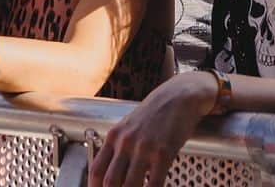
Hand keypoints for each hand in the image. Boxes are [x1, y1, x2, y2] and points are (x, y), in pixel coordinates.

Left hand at [89, 71, 216, 186]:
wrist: (178, 96)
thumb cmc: (154, 113)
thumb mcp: (130, 126)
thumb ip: (119, 148)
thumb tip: (112, 176)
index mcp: (114, 136)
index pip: (96, 170)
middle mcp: (126, 142)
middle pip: (110, 182)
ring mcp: (144, 148)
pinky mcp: (163, 152)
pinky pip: (154, 185)